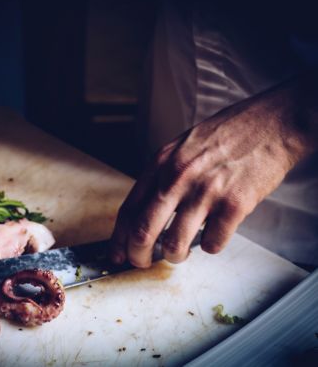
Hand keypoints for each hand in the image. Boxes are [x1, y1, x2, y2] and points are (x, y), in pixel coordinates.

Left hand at [110, 80, 315, 267]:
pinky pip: (212, 244)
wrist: (270, 123)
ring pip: (174, 245)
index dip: (118, 239)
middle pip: (143, 232)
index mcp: (161, 164)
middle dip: (137, 256)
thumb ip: (162, 177)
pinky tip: (214, 234)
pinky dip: (210, 247)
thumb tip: (147, 212)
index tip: (116, 254)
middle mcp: (177, 178)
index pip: (128, 210)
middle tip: (142, 262)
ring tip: (180, 252)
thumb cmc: (226, 134)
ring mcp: (205, 192)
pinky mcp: (233, 205)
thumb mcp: (181, 147)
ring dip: (174, 256)